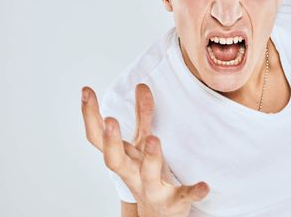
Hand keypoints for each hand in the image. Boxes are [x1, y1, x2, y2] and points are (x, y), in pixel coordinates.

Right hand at [81, 83, 209, 216]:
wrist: (159, 215)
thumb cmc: (147, 173)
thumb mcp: (143, 143)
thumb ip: (143, 116)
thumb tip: (141, 85)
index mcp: (123, 157)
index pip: (98, 137)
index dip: (90, 115)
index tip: (86, 90)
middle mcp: (132, 174)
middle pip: (114, 161)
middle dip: (111, 142)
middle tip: (110, 120)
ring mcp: (152, 189)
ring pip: (148, 176)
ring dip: (150, 158)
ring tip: (154, 139)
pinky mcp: (174, 201)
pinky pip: (184, 196)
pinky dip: (193, 191)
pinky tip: (204, 185)